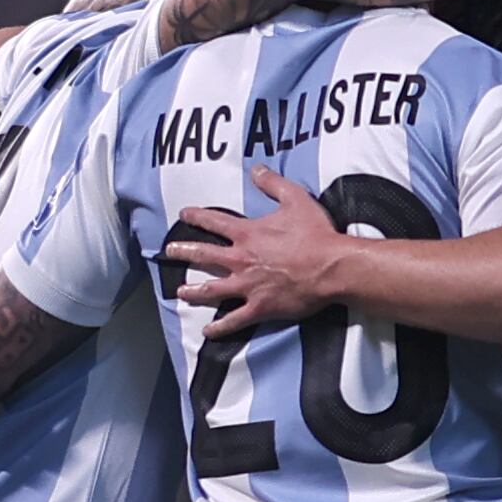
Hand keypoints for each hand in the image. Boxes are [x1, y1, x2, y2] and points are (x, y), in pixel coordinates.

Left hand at [169, 168, 351, 334]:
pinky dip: (219, 328)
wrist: (331, 267)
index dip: (197, 217)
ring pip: (212, 290)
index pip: (214, 222)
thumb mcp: (295, 199)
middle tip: (170, 251)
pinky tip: (207, 332)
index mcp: (247, 234)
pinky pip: (234, 320)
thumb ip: (272, 183)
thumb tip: (256, 168)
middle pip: (204, 255)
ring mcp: (247, 286)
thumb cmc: (316, 233)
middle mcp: (241, 260)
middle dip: (184, 252)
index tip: (183, 215)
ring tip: (180, 292)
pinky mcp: (259, 307)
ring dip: (193, 291)